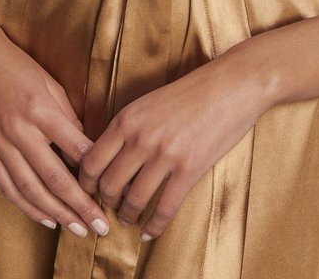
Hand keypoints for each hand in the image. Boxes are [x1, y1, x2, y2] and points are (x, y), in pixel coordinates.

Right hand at [0, 0, 109, 238]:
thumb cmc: (17, 66)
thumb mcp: (49, 82)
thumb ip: (67, 115)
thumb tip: (86, 145)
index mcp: (39, 108)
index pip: (73, 147)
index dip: (93, 171)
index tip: (111, 188)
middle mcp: (18, 130)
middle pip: (53, 176)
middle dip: (79, 204)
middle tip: (100, 224)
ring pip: (30, 189)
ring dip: (56, 213)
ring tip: (78, 228)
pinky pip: (7, 186)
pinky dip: (27, 206)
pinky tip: (46, 218)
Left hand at [77, 45, 270, 240]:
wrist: (231, 85)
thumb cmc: (191, 93)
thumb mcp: (149, 103)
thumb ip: (128, 128)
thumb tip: (110, 159)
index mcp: (127, 118)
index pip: (92, 161)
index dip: (86, 183)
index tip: (90, 192)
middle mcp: (141, 137)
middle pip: (108, 184)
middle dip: (105, 202)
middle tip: (110, 208)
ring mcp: (165, 154)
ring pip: (133, 200)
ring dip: (128, 216)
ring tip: (128, 220)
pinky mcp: (190, 168)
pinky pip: (164, 208)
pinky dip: (153, 227)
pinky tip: (149, 233)